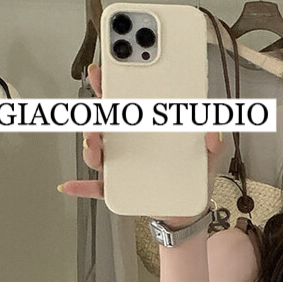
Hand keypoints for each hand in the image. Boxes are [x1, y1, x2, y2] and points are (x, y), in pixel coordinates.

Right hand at [56, 63, 228, 223]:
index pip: (128, 104)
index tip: (104, 72)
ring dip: (91, 145)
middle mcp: (129, 145)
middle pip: (107, 123)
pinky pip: (95, 188)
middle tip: (99, 103)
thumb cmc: (192, 177)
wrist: (187, 210)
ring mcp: (120, 167)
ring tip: (93, 140)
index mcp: (147, 131)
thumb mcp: (209, 157)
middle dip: (98, 110)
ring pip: (98, 153)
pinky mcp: (117, 190)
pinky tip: (69, 185)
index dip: (113, 85)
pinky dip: (81, 187)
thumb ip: (212, 142)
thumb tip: (212, 131)